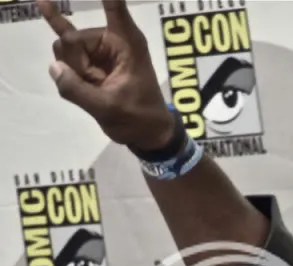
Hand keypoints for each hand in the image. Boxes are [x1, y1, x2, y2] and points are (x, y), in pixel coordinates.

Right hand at [37, 0, 175, 150]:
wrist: (148, 134)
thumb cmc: (139, 118)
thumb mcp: (108, 107)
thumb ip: (77, 89)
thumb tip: (54, 68)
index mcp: (127, 41)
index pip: (114, 5)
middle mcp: (111, 40)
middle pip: (71, 38)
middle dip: (74, 63)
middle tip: (97, 85)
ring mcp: (98, 51)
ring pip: (64, 50)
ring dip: (72, 72)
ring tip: (96, 89)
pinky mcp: (88, 62)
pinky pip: (64, 61)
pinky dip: (68, 74)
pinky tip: (64, 44)